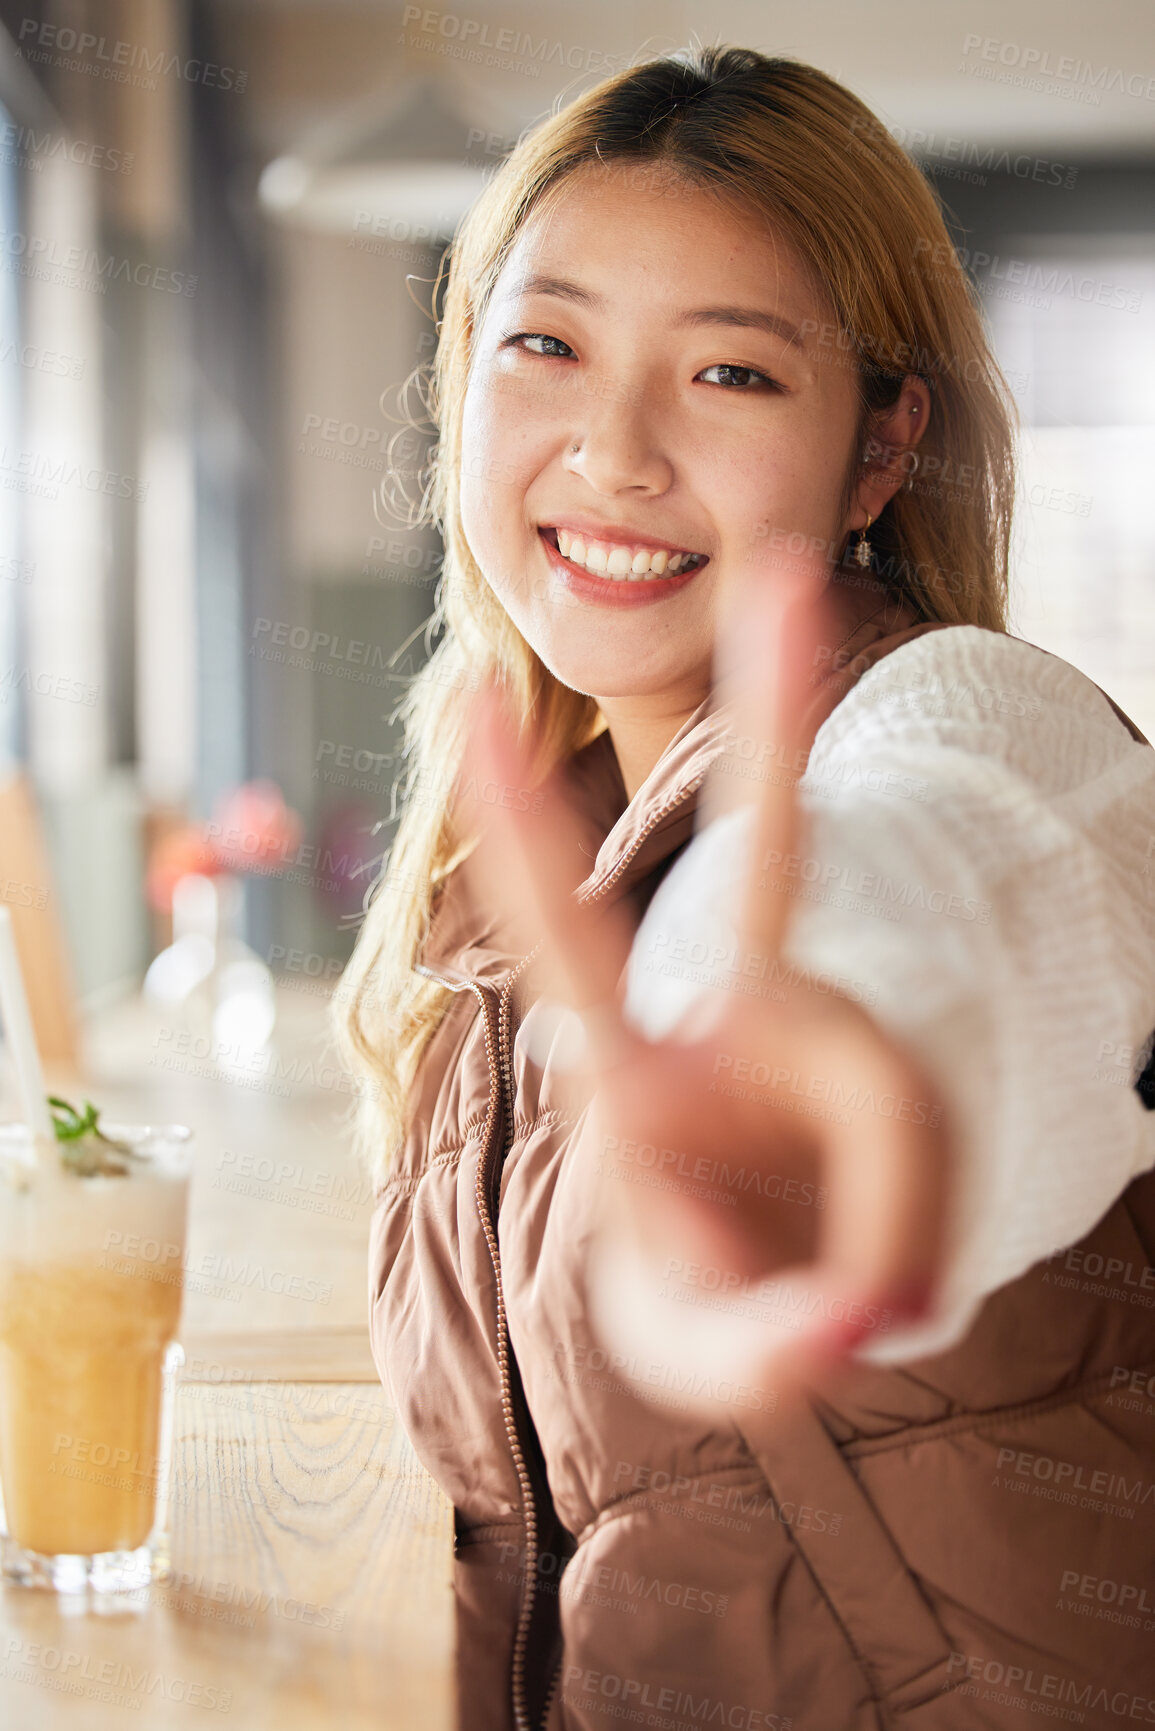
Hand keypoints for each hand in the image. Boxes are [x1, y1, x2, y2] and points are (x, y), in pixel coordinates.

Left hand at [461, 560, 954, 1390]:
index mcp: (636, 1069)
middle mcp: (734, 1022)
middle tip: (796, 570)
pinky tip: (887, 1293)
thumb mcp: (713, 1350)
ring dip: (876, 1252)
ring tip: (826, 1327)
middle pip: (771, 859)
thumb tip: (849, 1324)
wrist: (793, 1308)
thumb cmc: (720, 1295)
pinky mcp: (905, 1090)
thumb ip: (764, 1342)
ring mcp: (833, 1045)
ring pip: (894, 1121)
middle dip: (778, 719)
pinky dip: (909, 1244)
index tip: (470, 708)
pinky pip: (922, 1156)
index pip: (569, 936)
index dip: (523, 830)